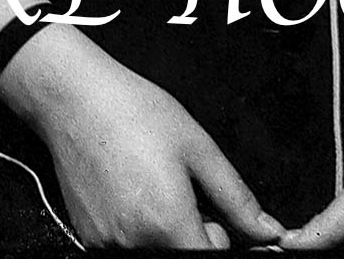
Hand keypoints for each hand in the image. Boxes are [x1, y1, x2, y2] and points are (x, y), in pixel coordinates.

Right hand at [9, 37, 283, 249]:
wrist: (74, 99)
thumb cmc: (134, 112)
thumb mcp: (197, 146)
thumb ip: (236, 198)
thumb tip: (269, 231)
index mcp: (168, 223)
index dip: (219, 240)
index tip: (215, 215)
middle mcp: (135, 244)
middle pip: (181, 257)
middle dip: (193, 236)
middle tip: (185, 193)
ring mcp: (108, 245)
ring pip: (154, 251)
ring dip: (164, 231)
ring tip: (152, 183)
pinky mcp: (89, 239)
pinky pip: (127, 246)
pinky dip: (137, 228)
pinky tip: (129, 189)